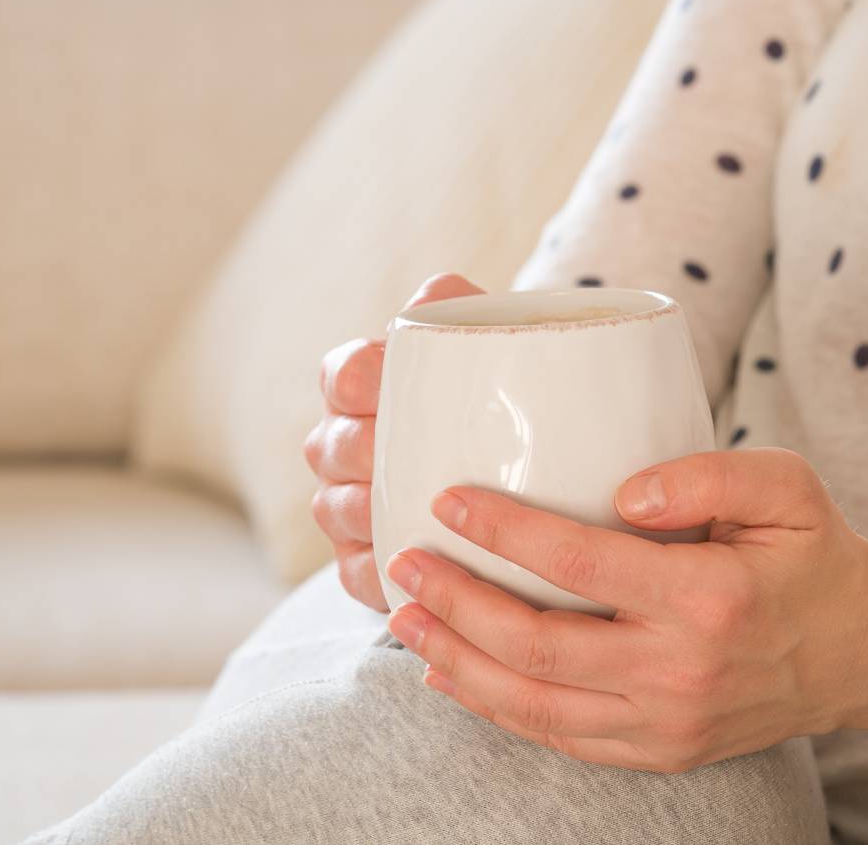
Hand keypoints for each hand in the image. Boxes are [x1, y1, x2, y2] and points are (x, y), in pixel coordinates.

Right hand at [306, 272, 488, 611]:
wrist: (538, 465)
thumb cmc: (506, 395)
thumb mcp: (494, 342)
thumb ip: (465, 309)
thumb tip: (438, 293)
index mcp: (363, 383)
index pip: (342, 373)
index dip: (359, 382)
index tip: (394, 388)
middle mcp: (343, 442)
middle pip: (329, 445)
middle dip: (363, 452)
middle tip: (419, 459)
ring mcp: (347, 504)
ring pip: (334, 510)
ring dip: (369, 514)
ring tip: (420, 515)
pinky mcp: (364, 561)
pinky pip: (355, 572)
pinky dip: (381, 574)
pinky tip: (416, 573)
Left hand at [381, 446, 867, 773]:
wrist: (865, 651)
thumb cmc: (814, 554)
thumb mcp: (786, 487)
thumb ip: (709, 471)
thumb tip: (623, 490)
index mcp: (710, 598)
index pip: (582, 563)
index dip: (505, 533)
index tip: (448, 500)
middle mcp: (681, 671)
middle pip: (539, 644)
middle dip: (457, 601)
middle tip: (403, 560)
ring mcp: (667, 724)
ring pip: (535, 704)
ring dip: (458, 660)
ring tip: (406, 613)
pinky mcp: (659, 752)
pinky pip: (558, 737)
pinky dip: (495, 706)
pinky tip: (450, 670)